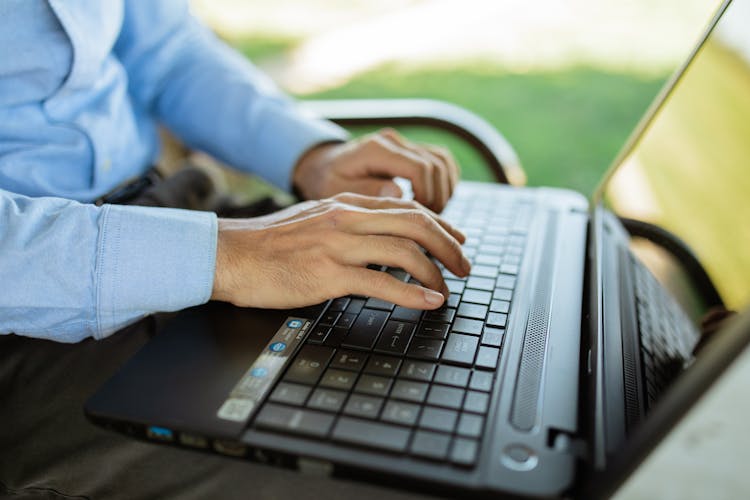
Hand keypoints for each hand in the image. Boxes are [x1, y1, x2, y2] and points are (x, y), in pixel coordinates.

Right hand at [211, 193, 469, 309]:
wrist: (230, 255)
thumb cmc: (269, 243)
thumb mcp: (313, 219)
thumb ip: (348, 222)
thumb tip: (381, 236)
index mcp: (345, 204)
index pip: (407, 208)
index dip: (441, 225)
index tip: (457, 239)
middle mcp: (346, 218)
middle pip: (415, 223)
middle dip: (449, 245)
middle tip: (465, 265)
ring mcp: (337, 245)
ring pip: (404, 251)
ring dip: (435, 272)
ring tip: (448, 287)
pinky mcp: (327, 274)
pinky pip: (381, 282)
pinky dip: (412, 293)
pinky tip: (429, 301)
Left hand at [292, 129, 459, 212]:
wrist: (322, 166)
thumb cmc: (326, 182)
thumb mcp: (335, 190)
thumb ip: (366, 190)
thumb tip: (398, 192)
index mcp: (375, 150)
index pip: (418, 169)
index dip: (427, 196)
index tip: (421, 221)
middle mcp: (393, 142)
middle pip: (435, 166)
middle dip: (438, 198)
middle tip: (431, 226)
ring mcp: (404, 144)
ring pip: (442, 162)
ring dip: (445, 191)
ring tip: (434, 217)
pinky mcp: (410, 150)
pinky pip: (440, 161)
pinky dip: (445, 182)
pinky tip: (436, 203)